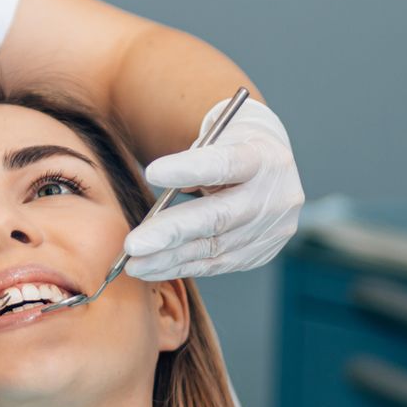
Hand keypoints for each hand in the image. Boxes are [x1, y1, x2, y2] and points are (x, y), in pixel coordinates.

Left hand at [121, 97, 302, 278]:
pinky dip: (182, 267)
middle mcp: (273, 196)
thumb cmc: (233, 146)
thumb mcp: (220, 137)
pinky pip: (217, 264)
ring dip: (169, 258)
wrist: (272, 165)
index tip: (151, 173)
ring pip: (213, 247)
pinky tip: (154, 269)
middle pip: (218, 217)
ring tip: (134, 264)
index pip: (224, 163)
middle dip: (171, 232)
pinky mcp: (261, 252)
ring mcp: (271, 229)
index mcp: (262, 157)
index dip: (189, 170)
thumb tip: (157, 201)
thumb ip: (193, 162)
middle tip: (133, 245)